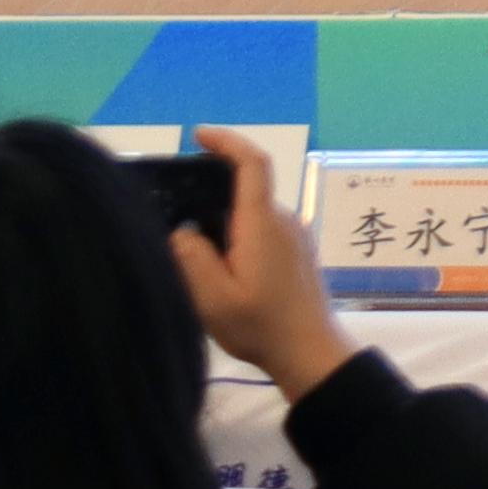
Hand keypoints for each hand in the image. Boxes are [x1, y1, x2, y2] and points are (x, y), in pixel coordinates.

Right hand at [170, 124, 358, 402]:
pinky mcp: (297, 252)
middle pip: (246, 190)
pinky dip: (239, 236)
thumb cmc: (261, 326)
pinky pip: (263, 230)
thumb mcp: (213, 298)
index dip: (227, 142)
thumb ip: (192, 258)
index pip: (251, 163)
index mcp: (262, 222)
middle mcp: (283, 219)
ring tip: (195, 253)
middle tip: (177, 216)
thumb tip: (184, 230)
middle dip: (212, 195)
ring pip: (252, 214)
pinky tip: (221, 267)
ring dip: (225, 223)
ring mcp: (294, 235)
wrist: (310, 353)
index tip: (199, 134)